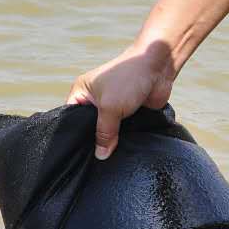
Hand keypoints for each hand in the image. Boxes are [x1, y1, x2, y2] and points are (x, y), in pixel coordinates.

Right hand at [66, 42, 176, 159]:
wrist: (157, 67)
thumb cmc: (128, 78)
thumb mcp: (110, 107)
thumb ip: (104, 133)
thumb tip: (100, 155)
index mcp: (82, 93)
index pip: (70, 119)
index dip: (74, 135)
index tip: (77, 154)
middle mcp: (95, 101)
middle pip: (90, 128)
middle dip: (95, 142)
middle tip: (96, 161)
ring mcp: (112, 108)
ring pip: (108, 132)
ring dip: (112, 142)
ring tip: (110, 159)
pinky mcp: (128, 114)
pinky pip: (122, 132)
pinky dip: (124, 140)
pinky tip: (123, 151)